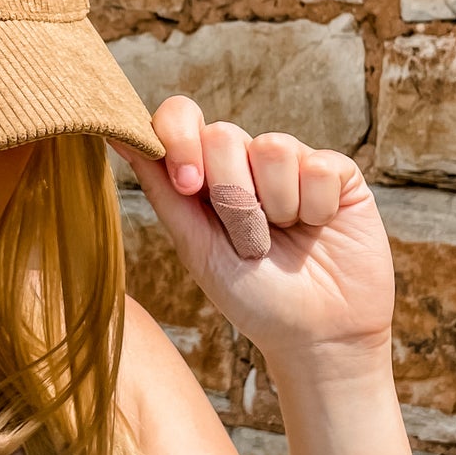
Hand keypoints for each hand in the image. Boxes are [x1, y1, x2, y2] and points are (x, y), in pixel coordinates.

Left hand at [109, 97, 394, 383]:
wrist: (317, 337)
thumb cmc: (253, 297)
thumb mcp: (198, 248)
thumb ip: (163, 191)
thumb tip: (118, 138)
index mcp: (205, 173)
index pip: (181, 117)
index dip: (179, 138)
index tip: (188, 185)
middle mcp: (247, 160)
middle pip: (224, 134)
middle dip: (231, 196)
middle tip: (248, 241)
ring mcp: (293, 163)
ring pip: (273, 147)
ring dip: (274, 207)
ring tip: (284, 237)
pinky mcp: (338, 173)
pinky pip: (319, 166)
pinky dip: (315, 208)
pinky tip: (319, 228)